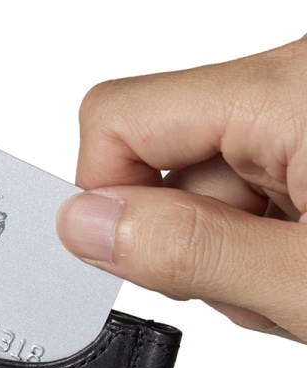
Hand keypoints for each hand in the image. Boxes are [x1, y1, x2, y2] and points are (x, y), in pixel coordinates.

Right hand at [56, 37, 306, 343]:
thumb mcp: (305, 280)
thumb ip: (188, 249)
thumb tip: (83, 223)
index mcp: (286, 90)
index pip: (118, 119)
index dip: (105, 199)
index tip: (143, 262)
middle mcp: (289, 84)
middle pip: (159, 166)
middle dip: (187, 244)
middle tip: (257, 284)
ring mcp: (299, 113)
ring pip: (199, 192)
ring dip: (226, 254)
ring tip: (292, 283)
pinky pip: (239, 194)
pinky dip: (255, 243)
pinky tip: (298, 267)